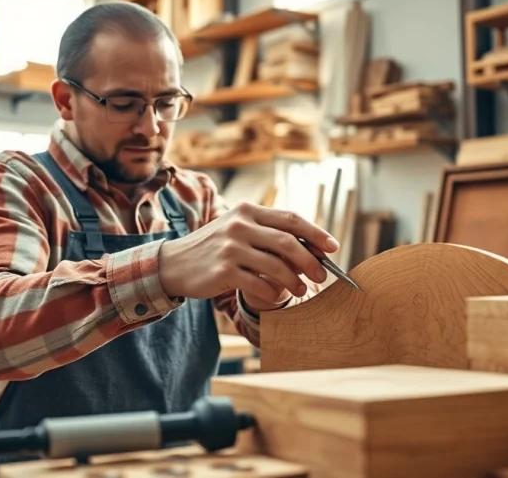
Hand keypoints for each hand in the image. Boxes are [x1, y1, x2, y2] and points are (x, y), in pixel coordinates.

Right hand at [158, 203, 338, 309]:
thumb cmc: (214, 247)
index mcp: (248, 211)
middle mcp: (239, 226)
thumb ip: (268, 233)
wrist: (174, 263)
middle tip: (323, 275)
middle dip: (311, 261)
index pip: (291, 218)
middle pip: (288, 242)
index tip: (333, 246)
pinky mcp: (222, 271)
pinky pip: (259, 284)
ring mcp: (230, 248)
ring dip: (295, 281)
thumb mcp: (238, 229)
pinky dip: (272, 293)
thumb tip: (310, 248)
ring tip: (302, 290)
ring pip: (276, 266)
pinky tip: (276, 296)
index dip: (316, 233)